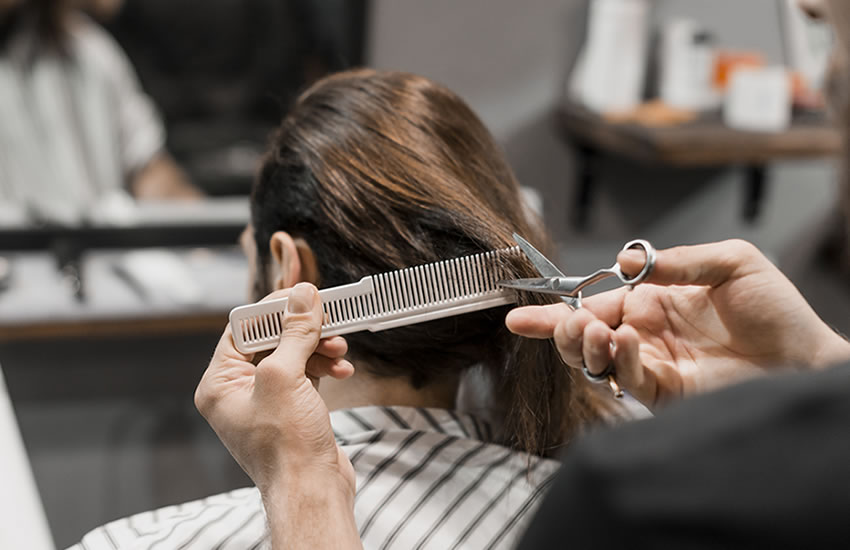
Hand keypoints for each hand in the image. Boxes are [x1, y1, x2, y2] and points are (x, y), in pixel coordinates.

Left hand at [195, 283, 354, 493]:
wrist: (312, 492)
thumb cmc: (286, 448)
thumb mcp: (284, 378)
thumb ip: (293, 333)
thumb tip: (301, 298)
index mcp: (219, 384)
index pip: (242, 329)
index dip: (272, 310)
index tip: (301, 296)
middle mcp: (238, 392)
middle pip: (270, 340)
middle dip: (302, 330)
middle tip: (327, 319)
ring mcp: (266, 402)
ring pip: (293, 355)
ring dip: (319, 348)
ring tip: (339, 350)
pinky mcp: (291, 410)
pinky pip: (306, 374)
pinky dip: (324, 366)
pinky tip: (341, 369)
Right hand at [507, 240, 849, 409]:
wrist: (807, 360)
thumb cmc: (777, 309)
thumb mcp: (731, 263)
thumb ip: (676, 261)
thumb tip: (623, 261)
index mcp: (653, 301)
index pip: (595, 303)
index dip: (556, 309)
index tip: (521, 314)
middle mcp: (645, 334)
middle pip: (584, 336)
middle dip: (564, 331)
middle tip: (569, 324)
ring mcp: (652, 364)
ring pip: (595, 362)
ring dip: (584, 347)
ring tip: (595, 332)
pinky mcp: (664, 392)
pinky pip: (626, 380)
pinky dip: (616, 362)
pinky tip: (625, 343)